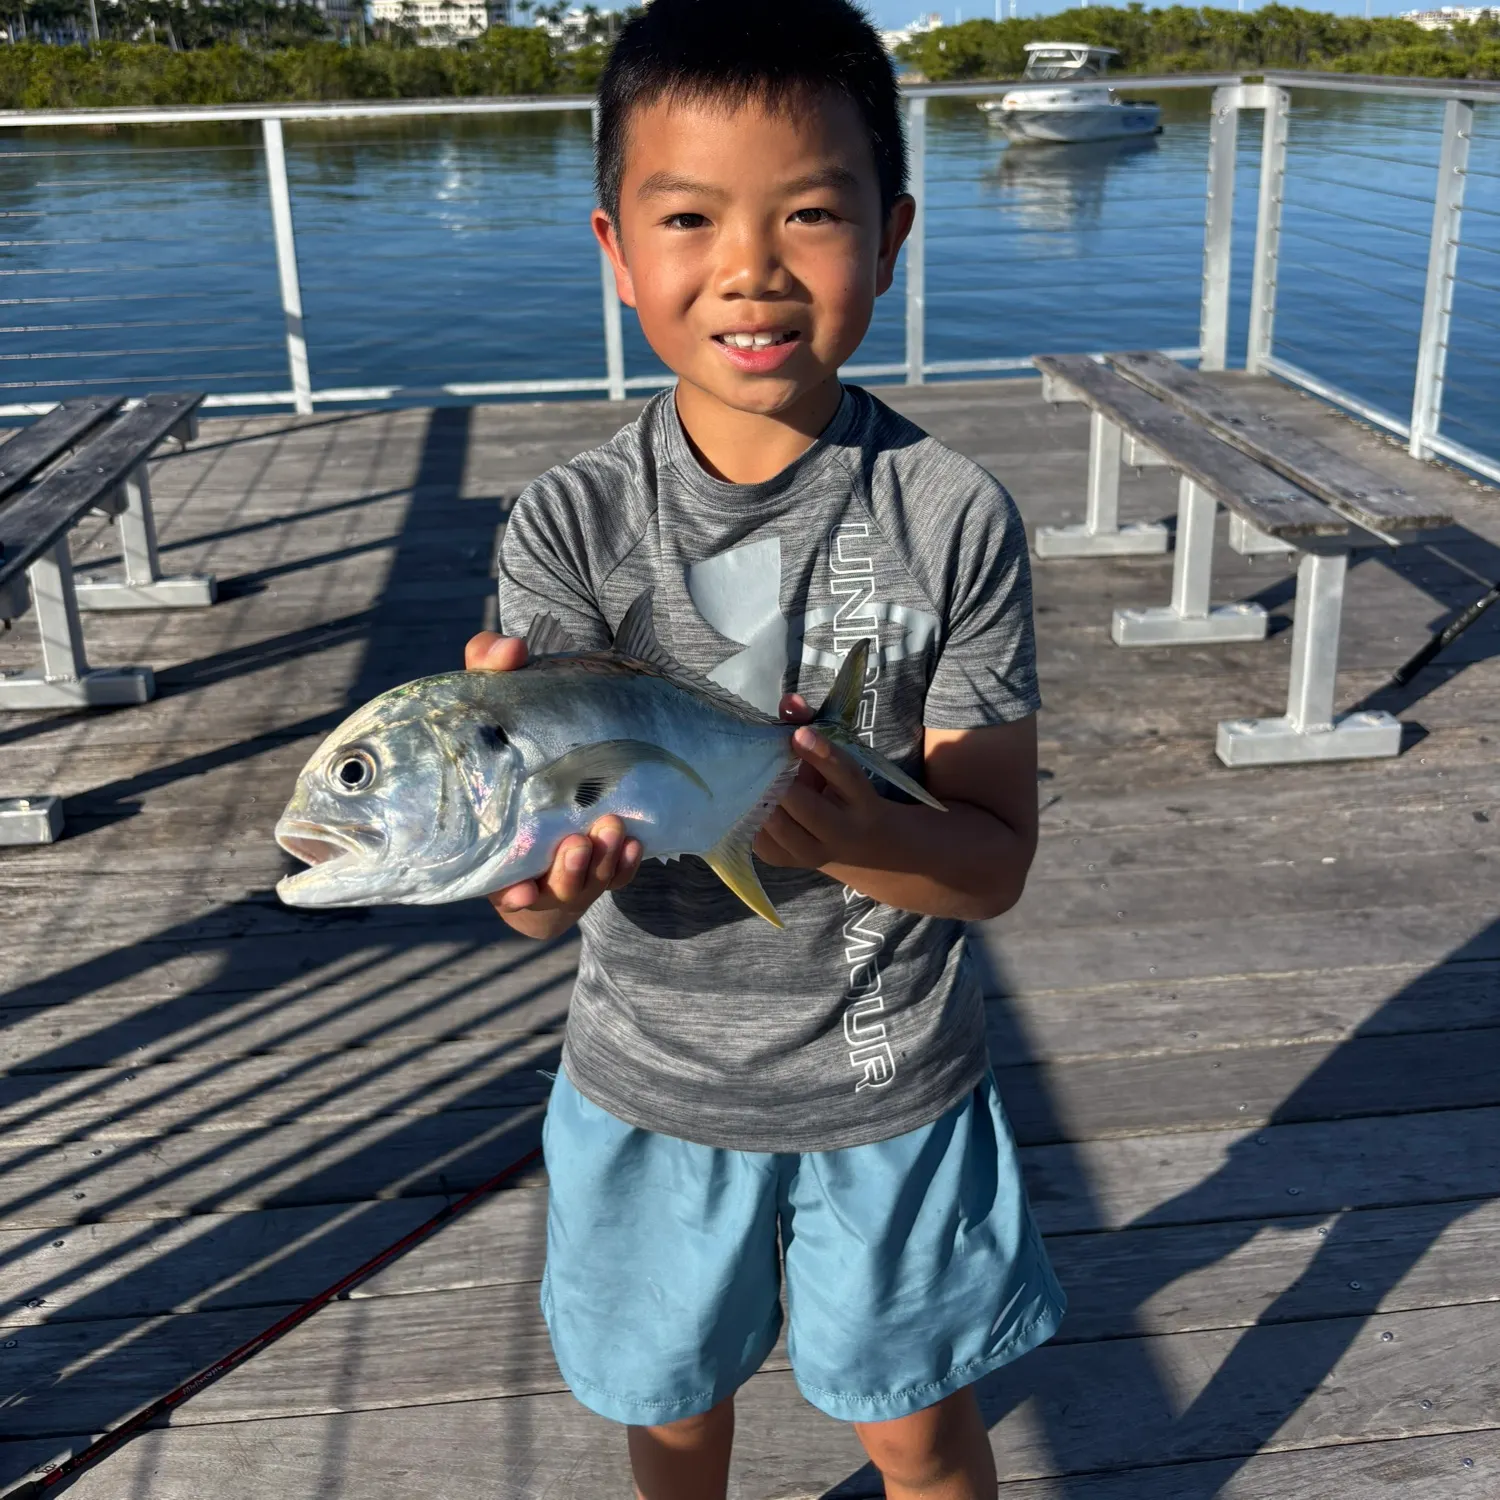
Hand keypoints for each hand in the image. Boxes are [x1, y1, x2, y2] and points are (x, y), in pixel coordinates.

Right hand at [463, 629, 641, 933]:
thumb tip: (510, 648)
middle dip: (565, 873)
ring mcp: (562, 865)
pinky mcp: (598, 863)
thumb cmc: (514, 727)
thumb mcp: (496, 696)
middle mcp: (522, 863)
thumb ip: (490, 665)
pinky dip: (624, 862)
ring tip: (611, 832)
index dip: (510, 892)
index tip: (519, 893)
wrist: (558, 750)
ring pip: (584, 881)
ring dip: (599, 865)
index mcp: (486, 839)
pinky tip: (633, 841)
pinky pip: (615, 873)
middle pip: (543, 889)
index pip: (492, 877)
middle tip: (578, 844)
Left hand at [753, 692, 886, 872]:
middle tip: (761, 761)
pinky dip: (752, 817)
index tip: (798, 734)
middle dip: (781, 782)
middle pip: (806, 807)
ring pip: (780, 827)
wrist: (864, 846)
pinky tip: (748, 800)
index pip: (844, 775)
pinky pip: (762, 840)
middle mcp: (842, 832)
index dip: (821, 753)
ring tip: (751, 778)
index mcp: (861, 799)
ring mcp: (815, 853)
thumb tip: (788, 701)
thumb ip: (812, 726)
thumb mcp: (838, 760)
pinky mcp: (788, 862)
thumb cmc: (842, 790)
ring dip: (763, 800)